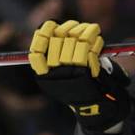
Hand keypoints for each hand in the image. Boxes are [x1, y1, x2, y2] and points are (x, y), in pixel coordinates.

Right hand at [29, 20, 129, 134]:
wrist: (97, 109)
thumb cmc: (79, 89)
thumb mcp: (63, 76)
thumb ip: (55, 55)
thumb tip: (53, 29)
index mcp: (45, 76)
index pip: (36, 51)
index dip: (43, 35)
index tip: (52, 25)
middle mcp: (55, 75)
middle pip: (58, 40)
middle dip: (71, 28)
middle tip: (80, 28)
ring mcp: (70, 73)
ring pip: (75, 41)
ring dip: (86, 32)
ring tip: (92, 31)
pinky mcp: (87, 73)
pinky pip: (89, 49)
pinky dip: (95, 42)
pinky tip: (98, 41)